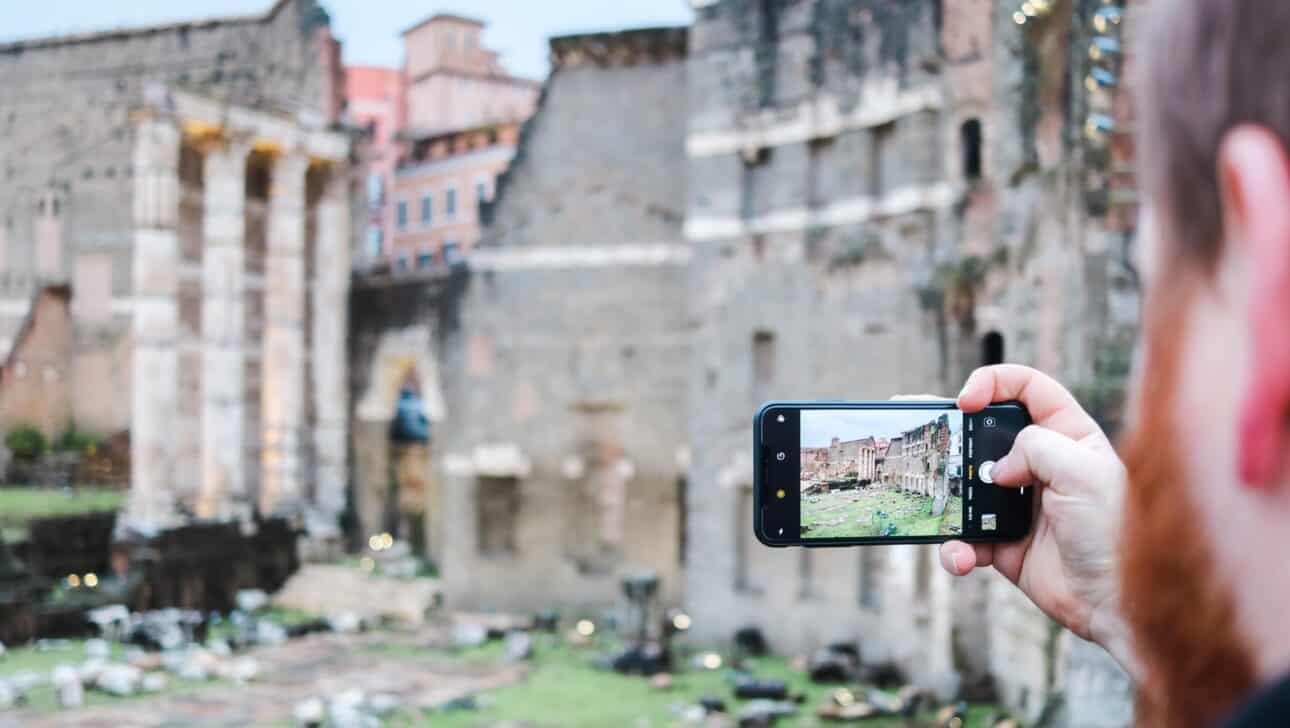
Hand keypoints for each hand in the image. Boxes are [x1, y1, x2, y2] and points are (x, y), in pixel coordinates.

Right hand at [941, 365, 1135, 674]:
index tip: (966, 401)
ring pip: (966, 486)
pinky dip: (956, 548)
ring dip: (946, 496)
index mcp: (1068, 436)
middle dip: (949, 430)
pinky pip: (965, 537)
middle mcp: (1042, 465)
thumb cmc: (1116, 532)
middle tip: (917, 428)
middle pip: (986, 432)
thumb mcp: (1084, 472)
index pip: (1028, 389)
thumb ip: (1035, 448)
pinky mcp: (1004, 542)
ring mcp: (1019, 504)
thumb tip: (996, 468)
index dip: (993, 383)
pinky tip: (962, 556)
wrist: (1118, 603)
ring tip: (932, 502)